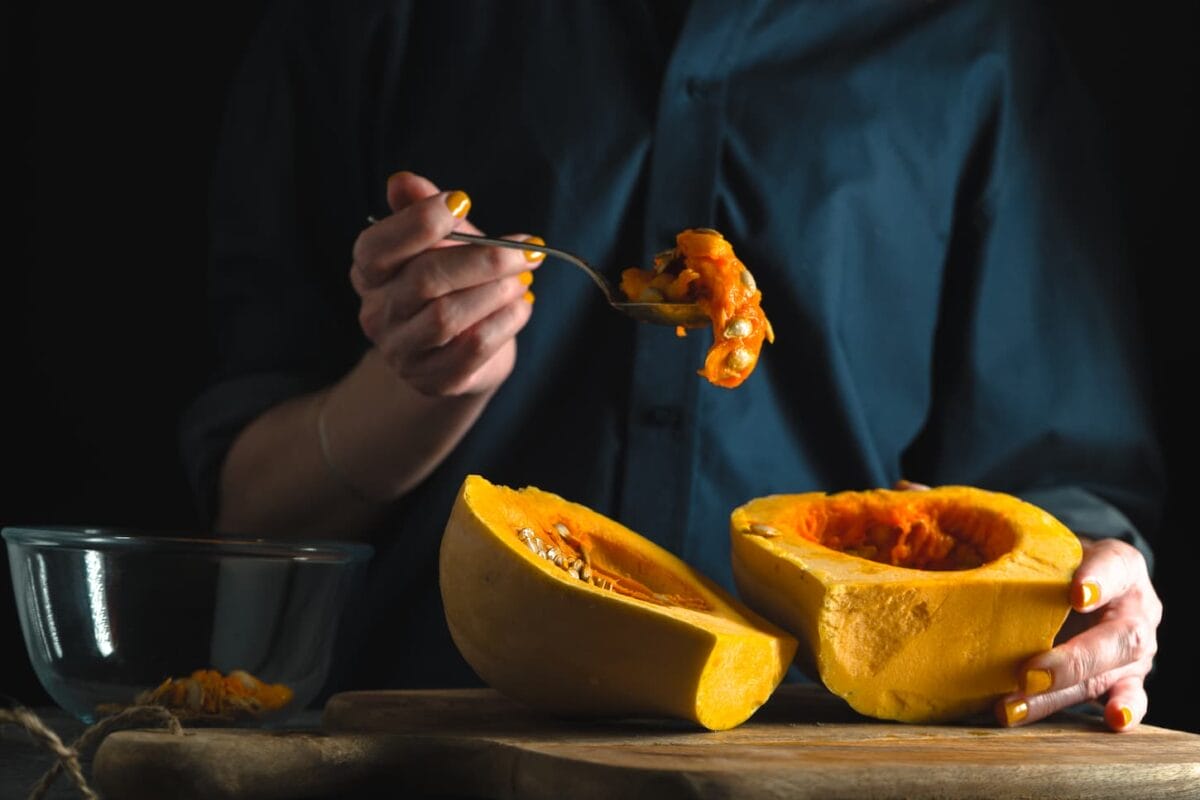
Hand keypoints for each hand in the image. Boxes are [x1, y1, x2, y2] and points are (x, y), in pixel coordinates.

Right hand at [350, 171, 538, 395]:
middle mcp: (377, 314)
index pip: (376, 247)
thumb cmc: (454, 285)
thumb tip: (403, 182)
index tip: (462, 199)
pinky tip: (522, 307)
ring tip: (525, 277)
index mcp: (369, 274)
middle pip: (424, 280)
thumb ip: (422, 211)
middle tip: (528, 247)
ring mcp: (403, 352)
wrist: (464, 354)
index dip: (418, 221)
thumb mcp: (442, 243)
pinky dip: (504, 323)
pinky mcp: (435, 380)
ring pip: (447, 316)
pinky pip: (471, 350)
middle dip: (483, 258)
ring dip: (496, 291)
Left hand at [892, 481, 1161, 730]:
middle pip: (1117, 634)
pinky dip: (1124, 709)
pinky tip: (1108, 721)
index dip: (1099, 579)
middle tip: (1028, 670)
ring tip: (1012, 706)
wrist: (1086, 588)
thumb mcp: (1022, 536)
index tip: (1075, 594)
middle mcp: (1133, 606)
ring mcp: (1134, 648)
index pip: (1114, 565)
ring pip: (1110, 674)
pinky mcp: (1128, 678)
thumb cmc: (1046, 561)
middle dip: (1073, 657)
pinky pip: (1133, 697)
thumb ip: (974, 516)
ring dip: (1061, 694)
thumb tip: (904, 491)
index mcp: (1114, 563)